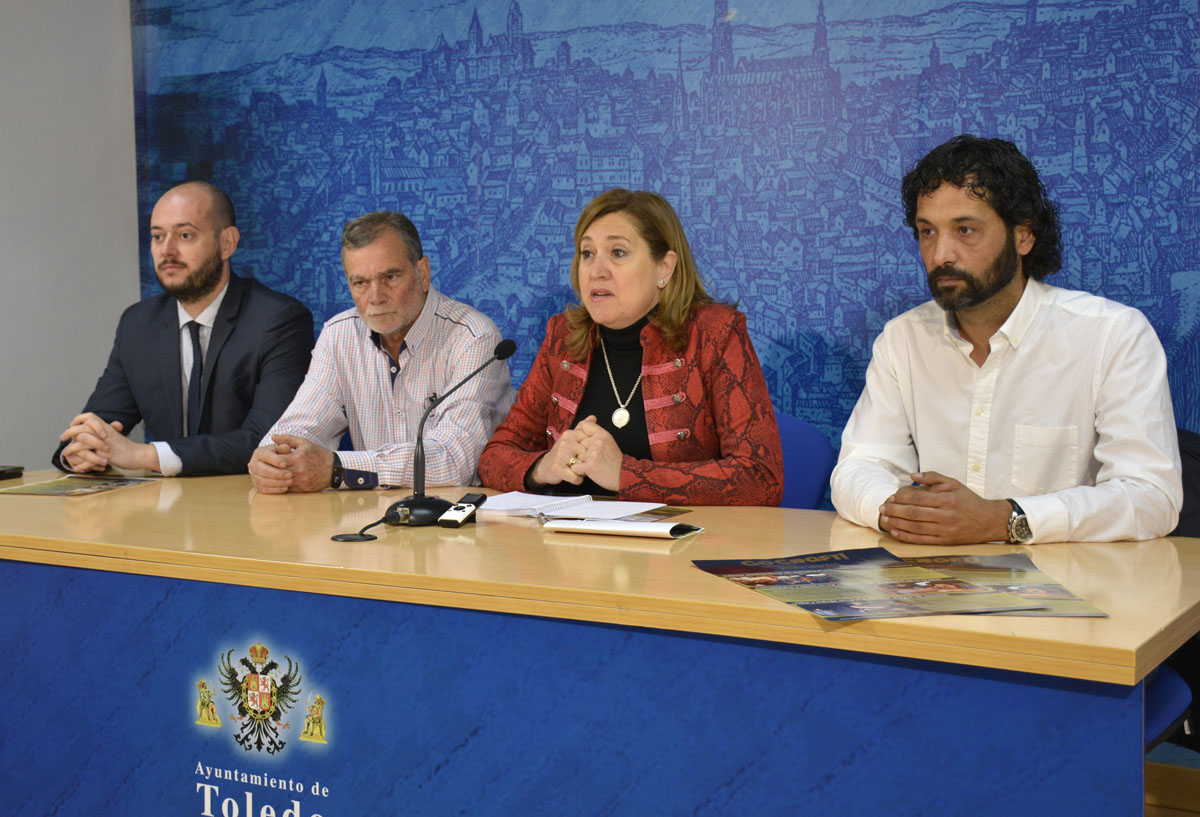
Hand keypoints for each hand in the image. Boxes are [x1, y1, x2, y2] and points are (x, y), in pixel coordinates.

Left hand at [59, 413, 158, 471]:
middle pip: (82, 429)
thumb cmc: (126, 447)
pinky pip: (89, 460)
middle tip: (62, 438)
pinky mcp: (106, 455)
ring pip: (82, 443)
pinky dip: (82, 465)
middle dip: (69, 433)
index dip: (78, 419)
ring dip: (71, 449)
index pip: (89, 417)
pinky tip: (76, 468)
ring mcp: (104, 445)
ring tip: (65, 454)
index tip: (71, 425)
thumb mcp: (115, 435)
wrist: (139, 454)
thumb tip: (93, 431)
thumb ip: (105, 431)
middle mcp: (104, 434)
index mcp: (106, 427)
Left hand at [249, 434, 332, 493]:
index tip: (267, 460)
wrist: (333, 469)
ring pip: (281, 482)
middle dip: (270, 471)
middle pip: (278, 473)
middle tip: (264, 469)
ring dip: (275, 480)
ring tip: (269, 477)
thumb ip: (287, 439)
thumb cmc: (317, 454)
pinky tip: (278, 483)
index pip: (278, 460)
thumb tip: (273, 437)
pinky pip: (288, 489)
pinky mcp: (303, 489)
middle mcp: (299, 470)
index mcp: (298, 457)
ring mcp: (301, 481)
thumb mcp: (304, 443)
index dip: (271, 461)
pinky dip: (282, 487)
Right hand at [249, 439, 293, 493]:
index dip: (276, 460)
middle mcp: (254, 464)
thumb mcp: (282, 448)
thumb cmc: (280, 454)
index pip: (266, 456)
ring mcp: (254, 475)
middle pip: (264, 470)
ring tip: (289, 482)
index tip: (285, 464)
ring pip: (264, 481)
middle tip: (290, 474)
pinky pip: (264, 489)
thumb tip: (286, 447)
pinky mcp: (257, 485)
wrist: (272, 464)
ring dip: (277, 483)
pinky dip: (275, 490)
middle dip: (278, 473)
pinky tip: (285, 488)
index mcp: (259, 453)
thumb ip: (284, 447)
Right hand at [528, 416, 601, 487]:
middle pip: (587, 456)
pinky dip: (577, 479)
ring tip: (576, 469)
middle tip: (580, 463)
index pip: (590, 443)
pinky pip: (576, 477)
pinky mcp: (558, 468)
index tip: (584, 454)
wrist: (545, 466)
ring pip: (582, 466)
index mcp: (570, 434)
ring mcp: (561, 455)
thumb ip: (583, 427)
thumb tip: (593, 417)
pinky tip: (573, 476)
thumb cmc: (562, 453)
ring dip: (582, 471)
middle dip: (587, 463)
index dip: (590, 452)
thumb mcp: (572, 438)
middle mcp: (565, 443)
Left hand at [571, 417, 622, 491]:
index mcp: (602, 435)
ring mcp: (593, 454)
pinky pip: (575, 467)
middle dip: (580, 451)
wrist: (624, 476)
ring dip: (580, 462)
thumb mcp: (609, 442)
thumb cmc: (616, 462)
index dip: (580, 432)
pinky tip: (587, 471)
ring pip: (576, 455)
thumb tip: (590, 419)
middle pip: (577, 442)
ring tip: (590, 465)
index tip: (582, 440)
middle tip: (590, 458)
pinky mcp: (590, 466)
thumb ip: (597, 433)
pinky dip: (578, 471)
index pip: (584, 426)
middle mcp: (597, 442)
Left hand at [878, 471, 1010, 544]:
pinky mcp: (945, 542)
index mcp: (947, 499)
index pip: (918, 498)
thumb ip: (933, 477)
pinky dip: (907, 537)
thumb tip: (912, 475)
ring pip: (916, 528)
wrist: (989, 521)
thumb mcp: (954, 483)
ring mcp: (946, 530)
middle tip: (882, 508)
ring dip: (897, 524)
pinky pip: (922, 540)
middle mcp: (946, 515)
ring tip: (885, 520)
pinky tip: (896, 532)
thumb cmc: (968, 500)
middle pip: (914, 513)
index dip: (901, 498)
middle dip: (895, 511)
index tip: (891, 497)